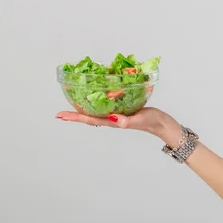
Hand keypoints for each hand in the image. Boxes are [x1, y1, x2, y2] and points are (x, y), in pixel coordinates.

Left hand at [56, 106, 178, 137]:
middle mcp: (112, 118)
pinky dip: (97, 103)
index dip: (75, 117)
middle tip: (60, 113)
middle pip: (88, 117)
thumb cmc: (151, 121)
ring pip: (96, 112)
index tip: (61, 116)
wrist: (162, 124)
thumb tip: (113, 119)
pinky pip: (106, 106)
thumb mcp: (139, 119)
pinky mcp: (123, 109)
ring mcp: (116, 115)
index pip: (89, 119)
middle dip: (74, 115)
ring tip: (73, 105)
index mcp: (113, 121)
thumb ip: (126, 121)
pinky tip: (96, 98)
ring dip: (84, 109)